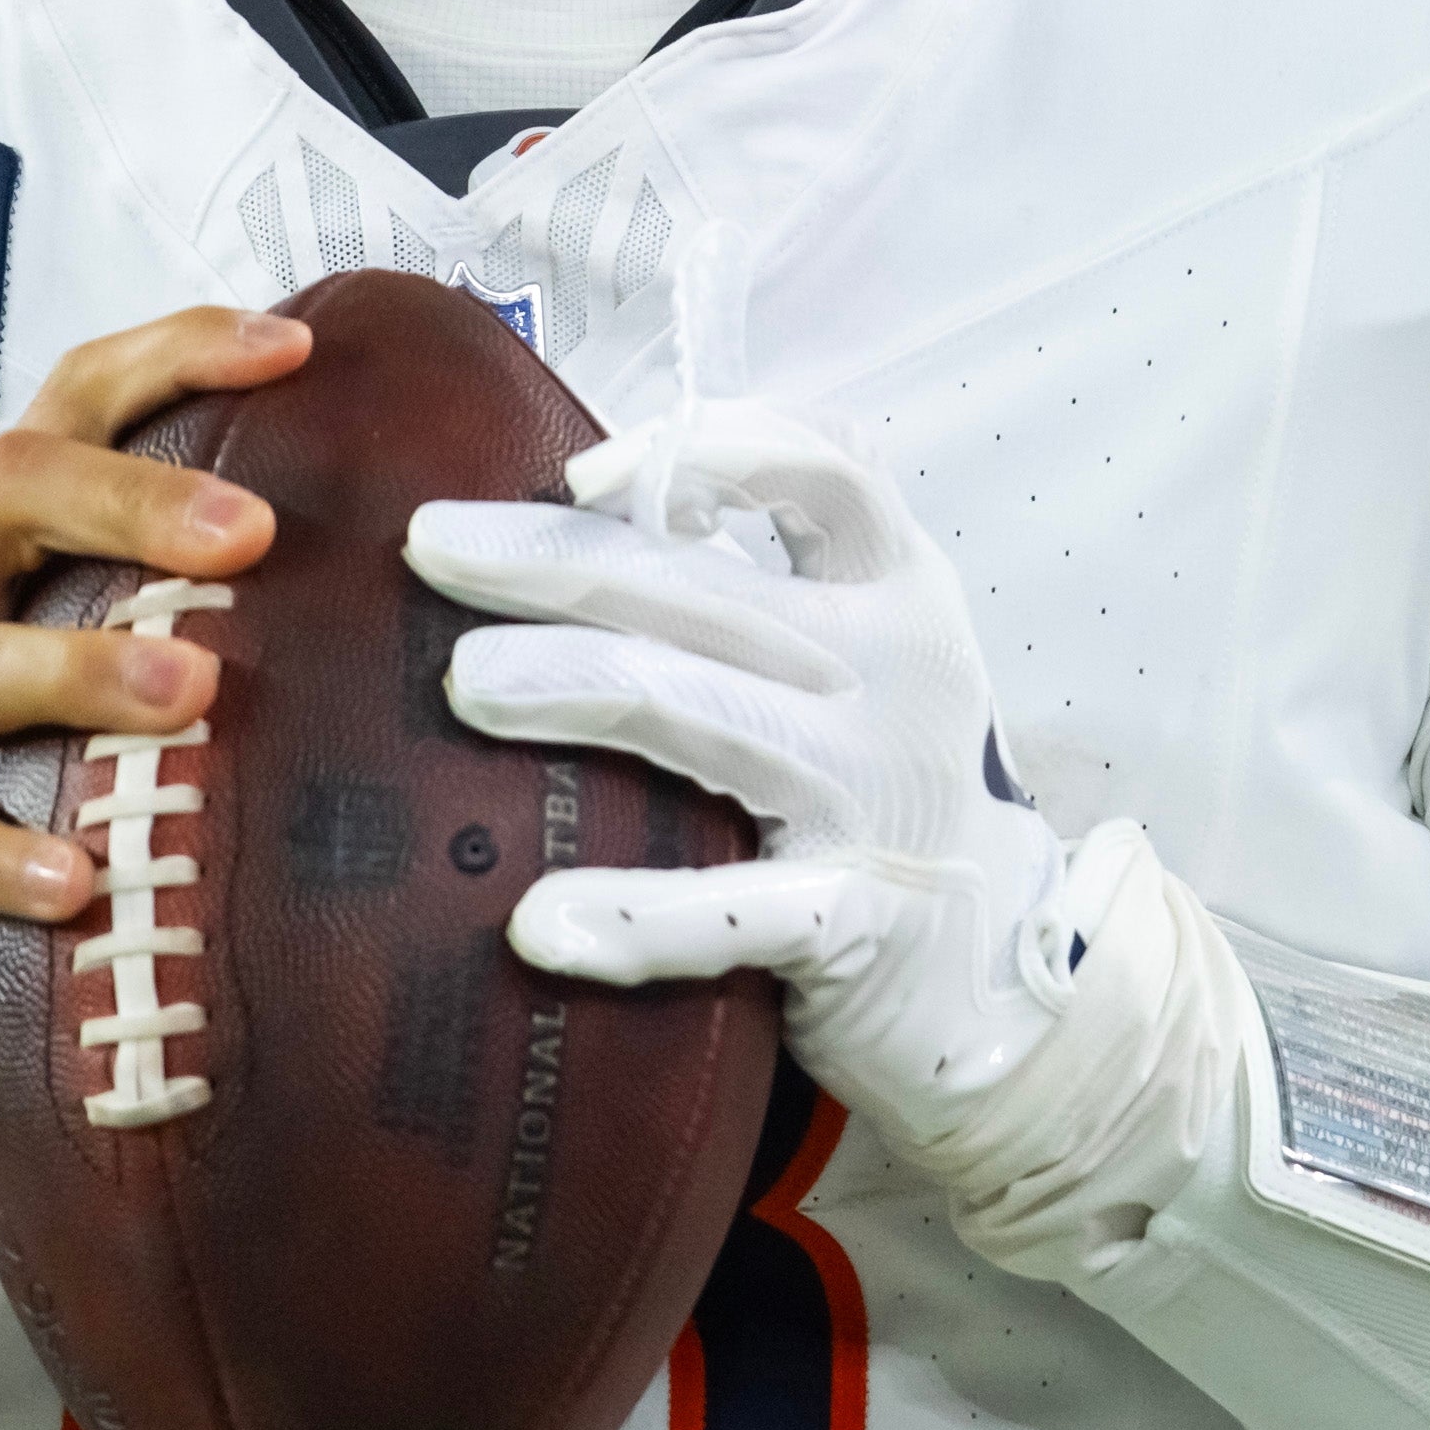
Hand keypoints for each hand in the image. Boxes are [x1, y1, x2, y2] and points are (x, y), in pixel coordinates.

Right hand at [0, 304, 308, 1117]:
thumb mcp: (3, 638)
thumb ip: (114, 593)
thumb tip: (315, 562)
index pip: (69, 406)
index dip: (171, 357)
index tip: (288, 347)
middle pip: (15, 494)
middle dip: (136, 499)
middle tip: (252, 530)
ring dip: (89, 673)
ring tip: (193, 691)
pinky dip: (4, 857)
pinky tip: (75, 878)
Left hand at [405, 404, 1096, 1169]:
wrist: (1000, 981)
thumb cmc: (882, 787)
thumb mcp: (862, 656)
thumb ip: (755, 585)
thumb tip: (571, 514)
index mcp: (897, 588)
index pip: (826, 466)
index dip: (709, 447)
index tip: (584, 474)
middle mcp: (896, 671)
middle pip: (710, 588)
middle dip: (555, 561)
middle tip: (429, 548)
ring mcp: (877, 794)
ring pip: (701, 713)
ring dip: (571, 688)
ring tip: (465, 686)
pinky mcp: (854, 921)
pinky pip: (730, 912)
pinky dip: (636, 919)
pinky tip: (539, 926)